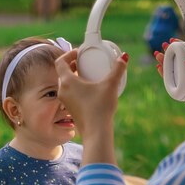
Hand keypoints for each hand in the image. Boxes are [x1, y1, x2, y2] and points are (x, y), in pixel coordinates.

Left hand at [55, 49, 128, 164]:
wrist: (96, 132)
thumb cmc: (100, 108)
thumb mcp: (110, 85)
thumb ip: (118, 70)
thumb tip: (125, 57)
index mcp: (67, 82)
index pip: (60, 62)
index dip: (68, 54)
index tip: (79, 53)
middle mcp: (62, 91)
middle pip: (62, 73)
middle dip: (71, 65)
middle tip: (83, 62)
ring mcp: (65, 102)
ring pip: (65, 84)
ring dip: (73, 77)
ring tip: (86, 75)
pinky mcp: (70, 110)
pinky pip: (69, 94)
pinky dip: (75, 88)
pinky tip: (88, 90)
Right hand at [154, 40, 184, 122]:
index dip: (182, 48)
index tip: (173, 41)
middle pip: (183, 64)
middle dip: (172, 56)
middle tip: (162, 47)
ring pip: (178, 75)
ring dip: (167, 66)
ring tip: (158, 57)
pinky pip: (177, 89)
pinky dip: (169, 81)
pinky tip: (162, 72)